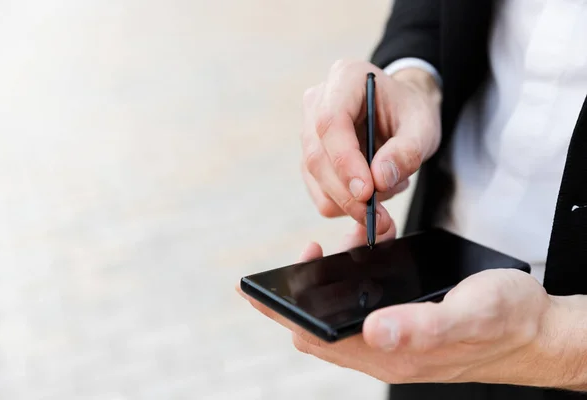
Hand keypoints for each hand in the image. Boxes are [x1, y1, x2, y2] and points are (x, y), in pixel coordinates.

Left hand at [238, 228, 557, 387]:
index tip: (259, 286)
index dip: (282, 311)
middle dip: (304, 287)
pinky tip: (369, 251)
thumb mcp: (467, 315)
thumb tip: (372, 330)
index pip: (313, 337)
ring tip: (350, 242)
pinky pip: (363, 303)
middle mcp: (383, 348)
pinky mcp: (403, 324)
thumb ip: (421, 326)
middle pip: (318, 324)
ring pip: (341, 310)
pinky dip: (356, 276)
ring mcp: (392, 337)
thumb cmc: (506, 322)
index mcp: (389, 351)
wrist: (535, 327)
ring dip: (333, 278)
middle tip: (314, 250)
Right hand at [301, 60, 441, 234]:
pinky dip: (345, 204)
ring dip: (350, 200)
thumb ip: (406, 151)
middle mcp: (317, 102)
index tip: (366, 192)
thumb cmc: (411, 112)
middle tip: (379, 217)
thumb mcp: (423, 127)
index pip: (330, 122)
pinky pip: (319, 192)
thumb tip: (379, 179)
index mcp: (344, 79)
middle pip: (317, 155)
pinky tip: (374, 190)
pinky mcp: (310, 158)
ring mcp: (308, 131)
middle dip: (347, 193)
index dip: (344, 160)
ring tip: (389, 187)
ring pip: (315, 179)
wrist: (401, 112)